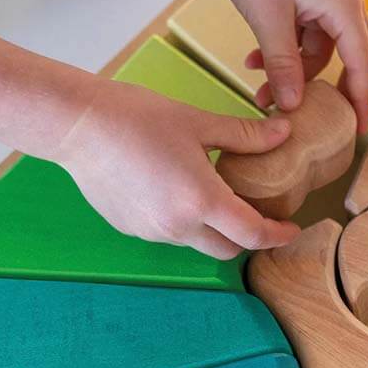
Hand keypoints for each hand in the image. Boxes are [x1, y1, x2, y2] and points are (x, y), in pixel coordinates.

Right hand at [57, 78, 299, 258]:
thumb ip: (245, 136)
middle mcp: (178, 226)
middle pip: (228, 250)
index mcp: (201, 200)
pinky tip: (177, 190)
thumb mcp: (198, 123)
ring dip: (213, 229)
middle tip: (258, 213)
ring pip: (198, 243)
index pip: (252, 234)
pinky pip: (170, 234)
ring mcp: (152, 232)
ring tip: (214, 194)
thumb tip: (283, 133)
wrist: (77, 126)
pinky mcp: (132, 230)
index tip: (291, 228)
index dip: (277, 235)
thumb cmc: (137, 117)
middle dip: (248, 238)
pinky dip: (184, 222)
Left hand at [132, 0, 367, 133]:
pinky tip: (255, 61)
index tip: (356, 132)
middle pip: (349, 58)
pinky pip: (306, 35)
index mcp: (345, 4)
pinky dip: (286, 52)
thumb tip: (293, 106)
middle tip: (314, 122)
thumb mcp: (267, 20)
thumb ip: (284, 66)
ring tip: (261, 91)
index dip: (360, 100)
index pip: (362, 63)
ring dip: (295, 72)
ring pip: (322, 50)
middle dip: (325, 91)